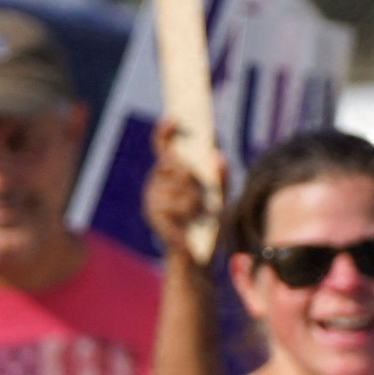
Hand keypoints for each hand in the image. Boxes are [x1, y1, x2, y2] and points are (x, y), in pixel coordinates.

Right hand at [144, 138, 223, 261]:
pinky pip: (177, 205)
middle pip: (175, 164)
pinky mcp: (153, 216)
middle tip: (204, 196)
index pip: (163, 146)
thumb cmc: (209, 223)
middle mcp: (156, 182)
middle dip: (194, 177)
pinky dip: (190, 215)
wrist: (199, 256)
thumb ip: (222, 174)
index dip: (166, 131)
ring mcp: (152, 199)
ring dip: (196, 200)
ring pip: (179, 186)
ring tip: (199, 214)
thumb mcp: (222, 195)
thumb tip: (218, 153)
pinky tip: (189, 226)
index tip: (173, 118)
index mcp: (170, 174)